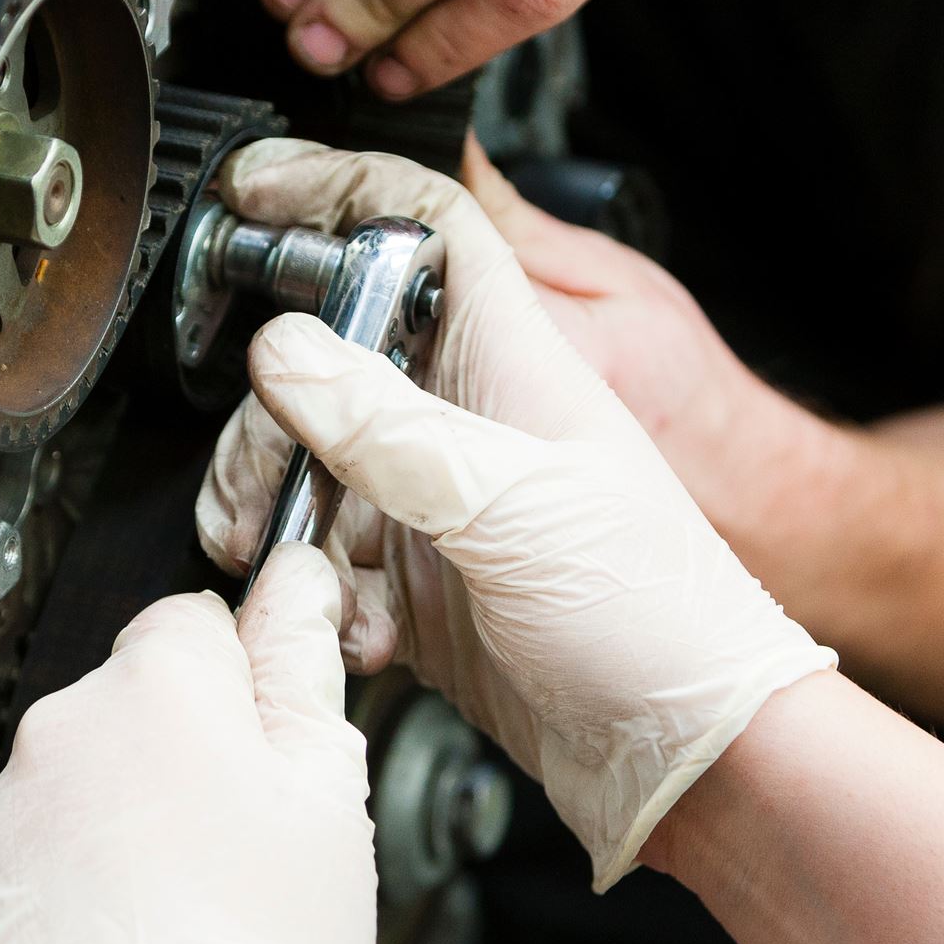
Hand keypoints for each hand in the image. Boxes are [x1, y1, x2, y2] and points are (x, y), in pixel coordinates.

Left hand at [0, 545, 380, 943]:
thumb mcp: (324, 791)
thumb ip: (299, 665)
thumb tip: (295, 586)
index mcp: (157, 683)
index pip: (192, 622)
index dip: (237, 682)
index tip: (258, 740)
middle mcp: (61, 729)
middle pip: (128, 705)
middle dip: (174, 753)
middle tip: (230, 843)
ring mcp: (4, 812)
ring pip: (74, 784)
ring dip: (114, 820)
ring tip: (177, 907)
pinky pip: (26, 858)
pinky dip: (64, 885)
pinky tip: (121, 939)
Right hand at [196, 139, 834, 888]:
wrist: (690, 755)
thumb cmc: (658, 616)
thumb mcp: (515, 507)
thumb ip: (390, 427)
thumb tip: (284, 352)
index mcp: (512, 360)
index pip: (421, 226)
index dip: (339, 188)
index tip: (253, 190)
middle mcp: (467, 417)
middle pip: (325, 360)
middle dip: (272, 426)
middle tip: (266, 491)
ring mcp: (438, 499)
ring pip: (310, 466)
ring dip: (285, 526)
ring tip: (305, 583)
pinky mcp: (418, 580)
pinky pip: (325, 560)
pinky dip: (319, 598)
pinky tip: (363, 634)